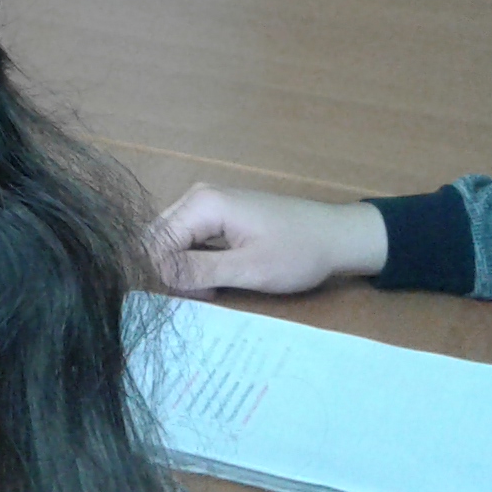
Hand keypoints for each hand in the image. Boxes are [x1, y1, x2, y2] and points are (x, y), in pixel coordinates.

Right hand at [151, 184, 387, 295]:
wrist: (336, 235)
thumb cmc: (297, 253)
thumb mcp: (249, 269)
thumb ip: (199, 270)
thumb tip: (154, 273)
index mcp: (202, 204)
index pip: (156, 242)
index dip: (165, 274)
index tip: (196, 296)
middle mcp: (197, 196)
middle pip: (159, 237)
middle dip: (171, 271)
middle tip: (203, 294)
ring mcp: (207, 201)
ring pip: (172, 239)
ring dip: (183, 268)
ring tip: (213, 288)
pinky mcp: (217, 212)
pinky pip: (189, 236)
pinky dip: (194, 260)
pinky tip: (215, 277)